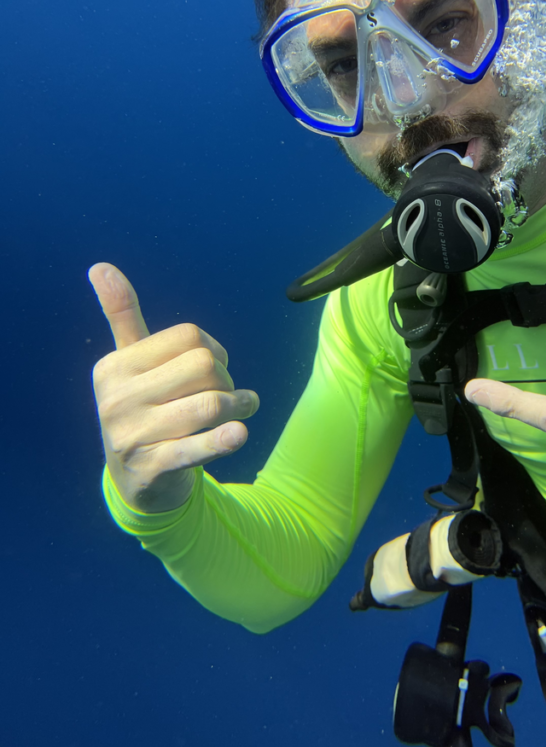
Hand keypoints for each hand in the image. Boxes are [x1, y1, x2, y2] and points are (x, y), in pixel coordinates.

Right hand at [89, 263, 258, 512]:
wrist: (135, 481)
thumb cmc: (143, 408)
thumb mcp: (130, 364)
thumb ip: (121, 315)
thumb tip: (99, 265)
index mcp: (114, 366)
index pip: (188, 337)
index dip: (215, 349)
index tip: (215, 367)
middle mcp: (116, 399)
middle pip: (204, 367)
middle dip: (228, 380)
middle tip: (232, 395)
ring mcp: (131, 436)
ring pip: (210, 404)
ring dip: (239, 407)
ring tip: (245, 411)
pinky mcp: (151, 468)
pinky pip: (197, 448)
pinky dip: (224, 439)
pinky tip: (238, 434)